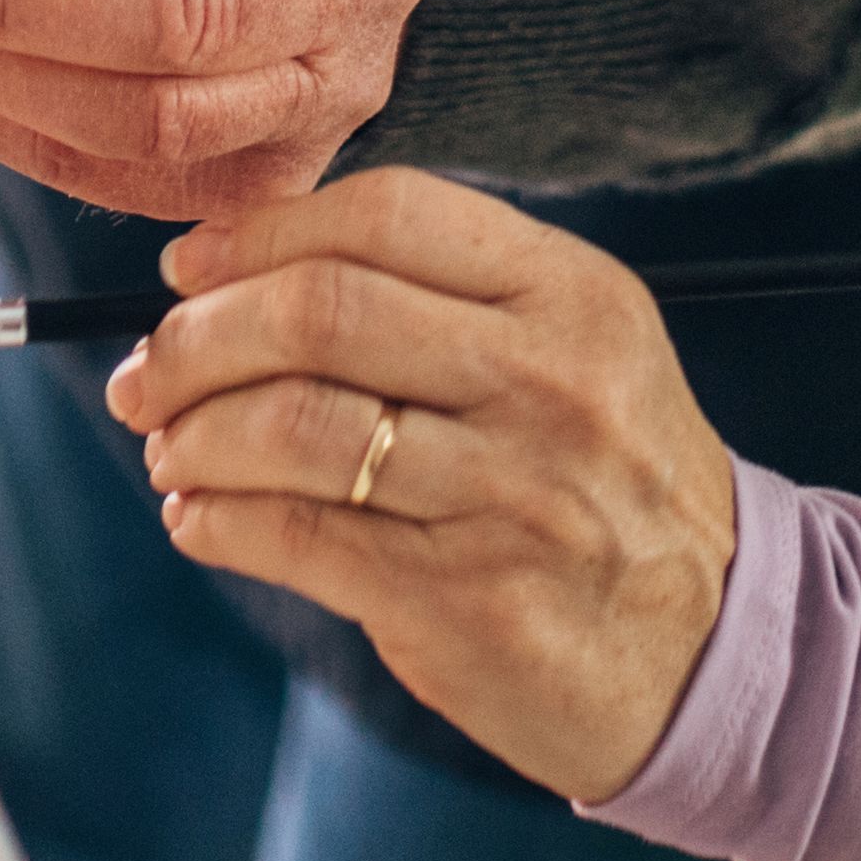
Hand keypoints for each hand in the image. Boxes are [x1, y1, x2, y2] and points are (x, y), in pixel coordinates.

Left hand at [112, 170, 740, 801]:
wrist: (712, 647)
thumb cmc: (603, 479)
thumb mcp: (572, 349)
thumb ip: (439, 293)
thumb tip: (239, 263)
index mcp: (569, 293)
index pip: (387, 214)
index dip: (263, 233)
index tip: (188, 270)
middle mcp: (547, 381)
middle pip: (322, 311)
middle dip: (199, 338)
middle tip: (149, 373)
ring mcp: (510, 492)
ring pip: (295, 426)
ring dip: (194, 435)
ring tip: (167, 450)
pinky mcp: (466, 597)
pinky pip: (298, 537)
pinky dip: (218, 521)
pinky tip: (200, 519)